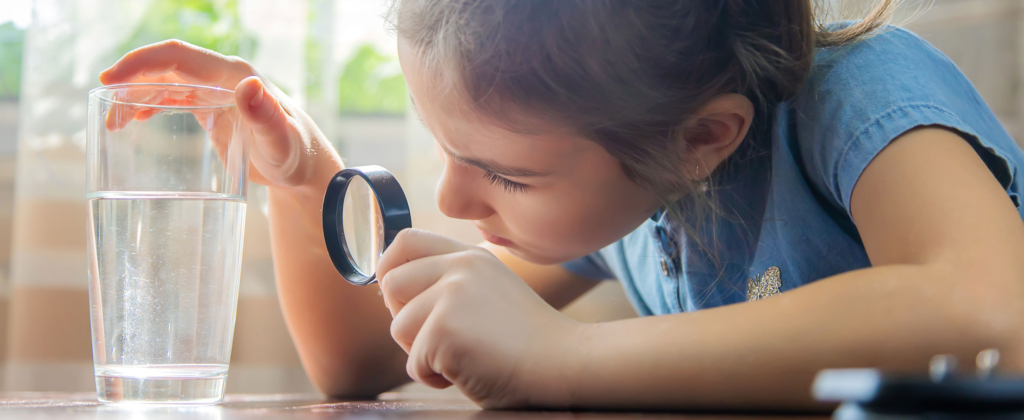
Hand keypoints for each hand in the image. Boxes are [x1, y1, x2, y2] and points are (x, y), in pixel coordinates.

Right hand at [99, 39, 340, 188]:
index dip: (141, 63)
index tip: (111, 80)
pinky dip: (152, 105)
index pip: (178, 57)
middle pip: (166, 68)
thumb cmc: (296, 155)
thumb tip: (249, 85)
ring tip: (114, 121)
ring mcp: (217, 93)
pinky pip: (175, 98)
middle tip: (105, 107)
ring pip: (166, 83)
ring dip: (137, 95)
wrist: (305, 168)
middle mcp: (223, 78)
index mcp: (234, 75)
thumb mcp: (280, 140)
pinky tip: (136, 119)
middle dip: (131, 81)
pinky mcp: (214, 109)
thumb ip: (266, 116)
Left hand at [377, 229, 585, 407]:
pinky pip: (413, 364)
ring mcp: (451, 296)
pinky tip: (469, 371)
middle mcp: (459, 268)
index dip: (389, 267)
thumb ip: (451, 281)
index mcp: (470, 256)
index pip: (406, 241)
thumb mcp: (490, 290)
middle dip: (405, 318)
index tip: (397, 297)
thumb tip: (392, 287)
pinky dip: (436, 377)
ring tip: (463, 356)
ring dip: (422, 353)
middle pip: (391, 284)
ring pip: (399, 328)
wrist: (562, 364)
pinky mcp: (443, 330)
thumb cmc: (526, 341)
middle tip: (441, 338)